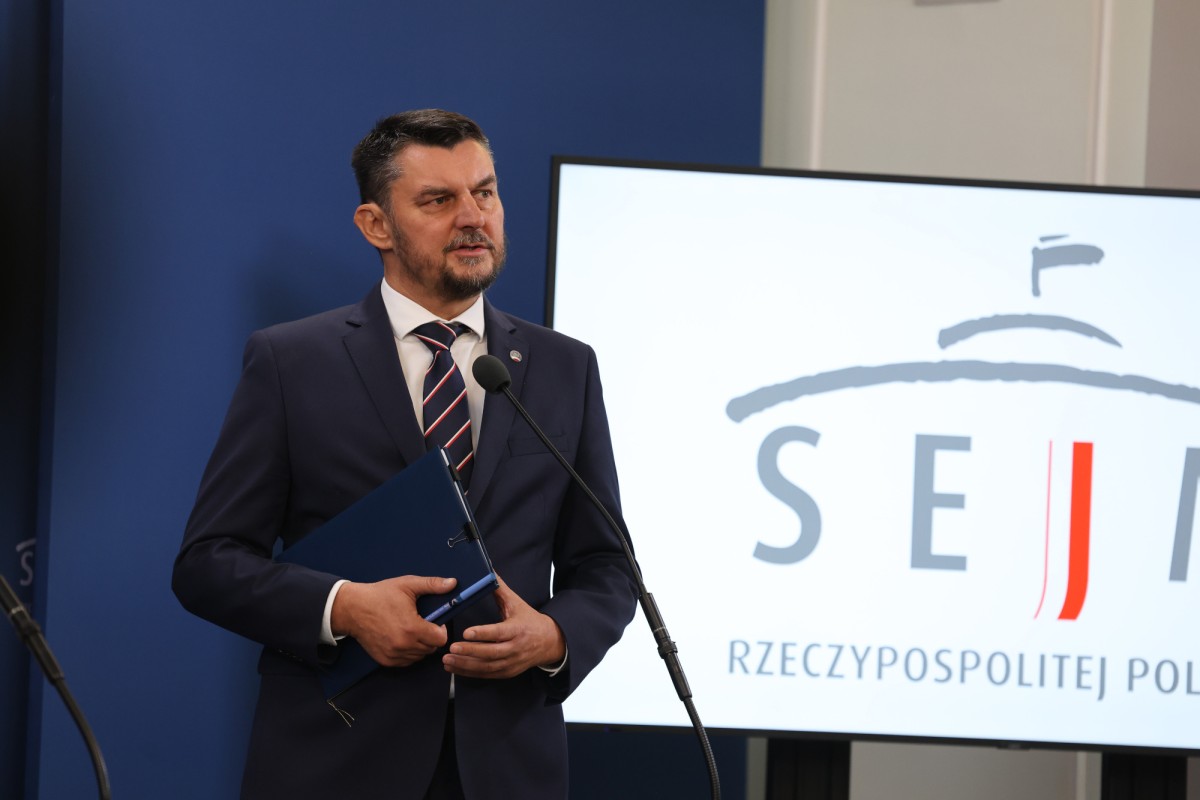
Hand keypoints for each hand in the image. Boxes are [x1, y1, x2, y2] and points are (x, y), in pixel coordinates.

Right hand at [330, 576, 452, 666]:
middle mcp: (404, 645)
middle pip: (431, 648)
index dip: (441, 630)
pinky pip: (407, 661)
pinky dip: (409, 653)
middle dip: (431, 637)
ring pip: (420, 656)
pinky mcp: (386, 660)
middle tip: (423, 624)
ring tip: (412, 630)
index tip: (435, 622)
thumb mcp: (407, 585)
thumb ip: (432, 584)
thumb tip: (453, 582)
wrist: (352, 609)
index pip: (440, 639)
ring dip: (421, 646)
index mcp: (412, 628)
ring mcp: (394, 655)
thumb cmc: (380, 595)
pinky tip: (403, 639)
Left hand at [442, 577, 565, 679]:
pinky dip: (470, 672)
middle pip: (491, 652)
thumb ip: (500, 589)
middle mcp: (515, 648)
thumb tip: (488, 569)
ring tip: (448, 659)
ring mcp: (511, 662)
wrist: (549, 642)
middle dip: (470, 651)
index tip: (466, 632)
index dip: (482, 634)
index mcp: (517, 629)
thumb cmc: (529, 621)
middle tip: (451, 648)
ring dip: (466, 664)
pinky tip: (454, 668)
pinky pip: (487, 674)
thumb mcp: (517, 604)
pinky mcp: (507, 672)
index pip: (498, 632)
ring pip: (487, 666)